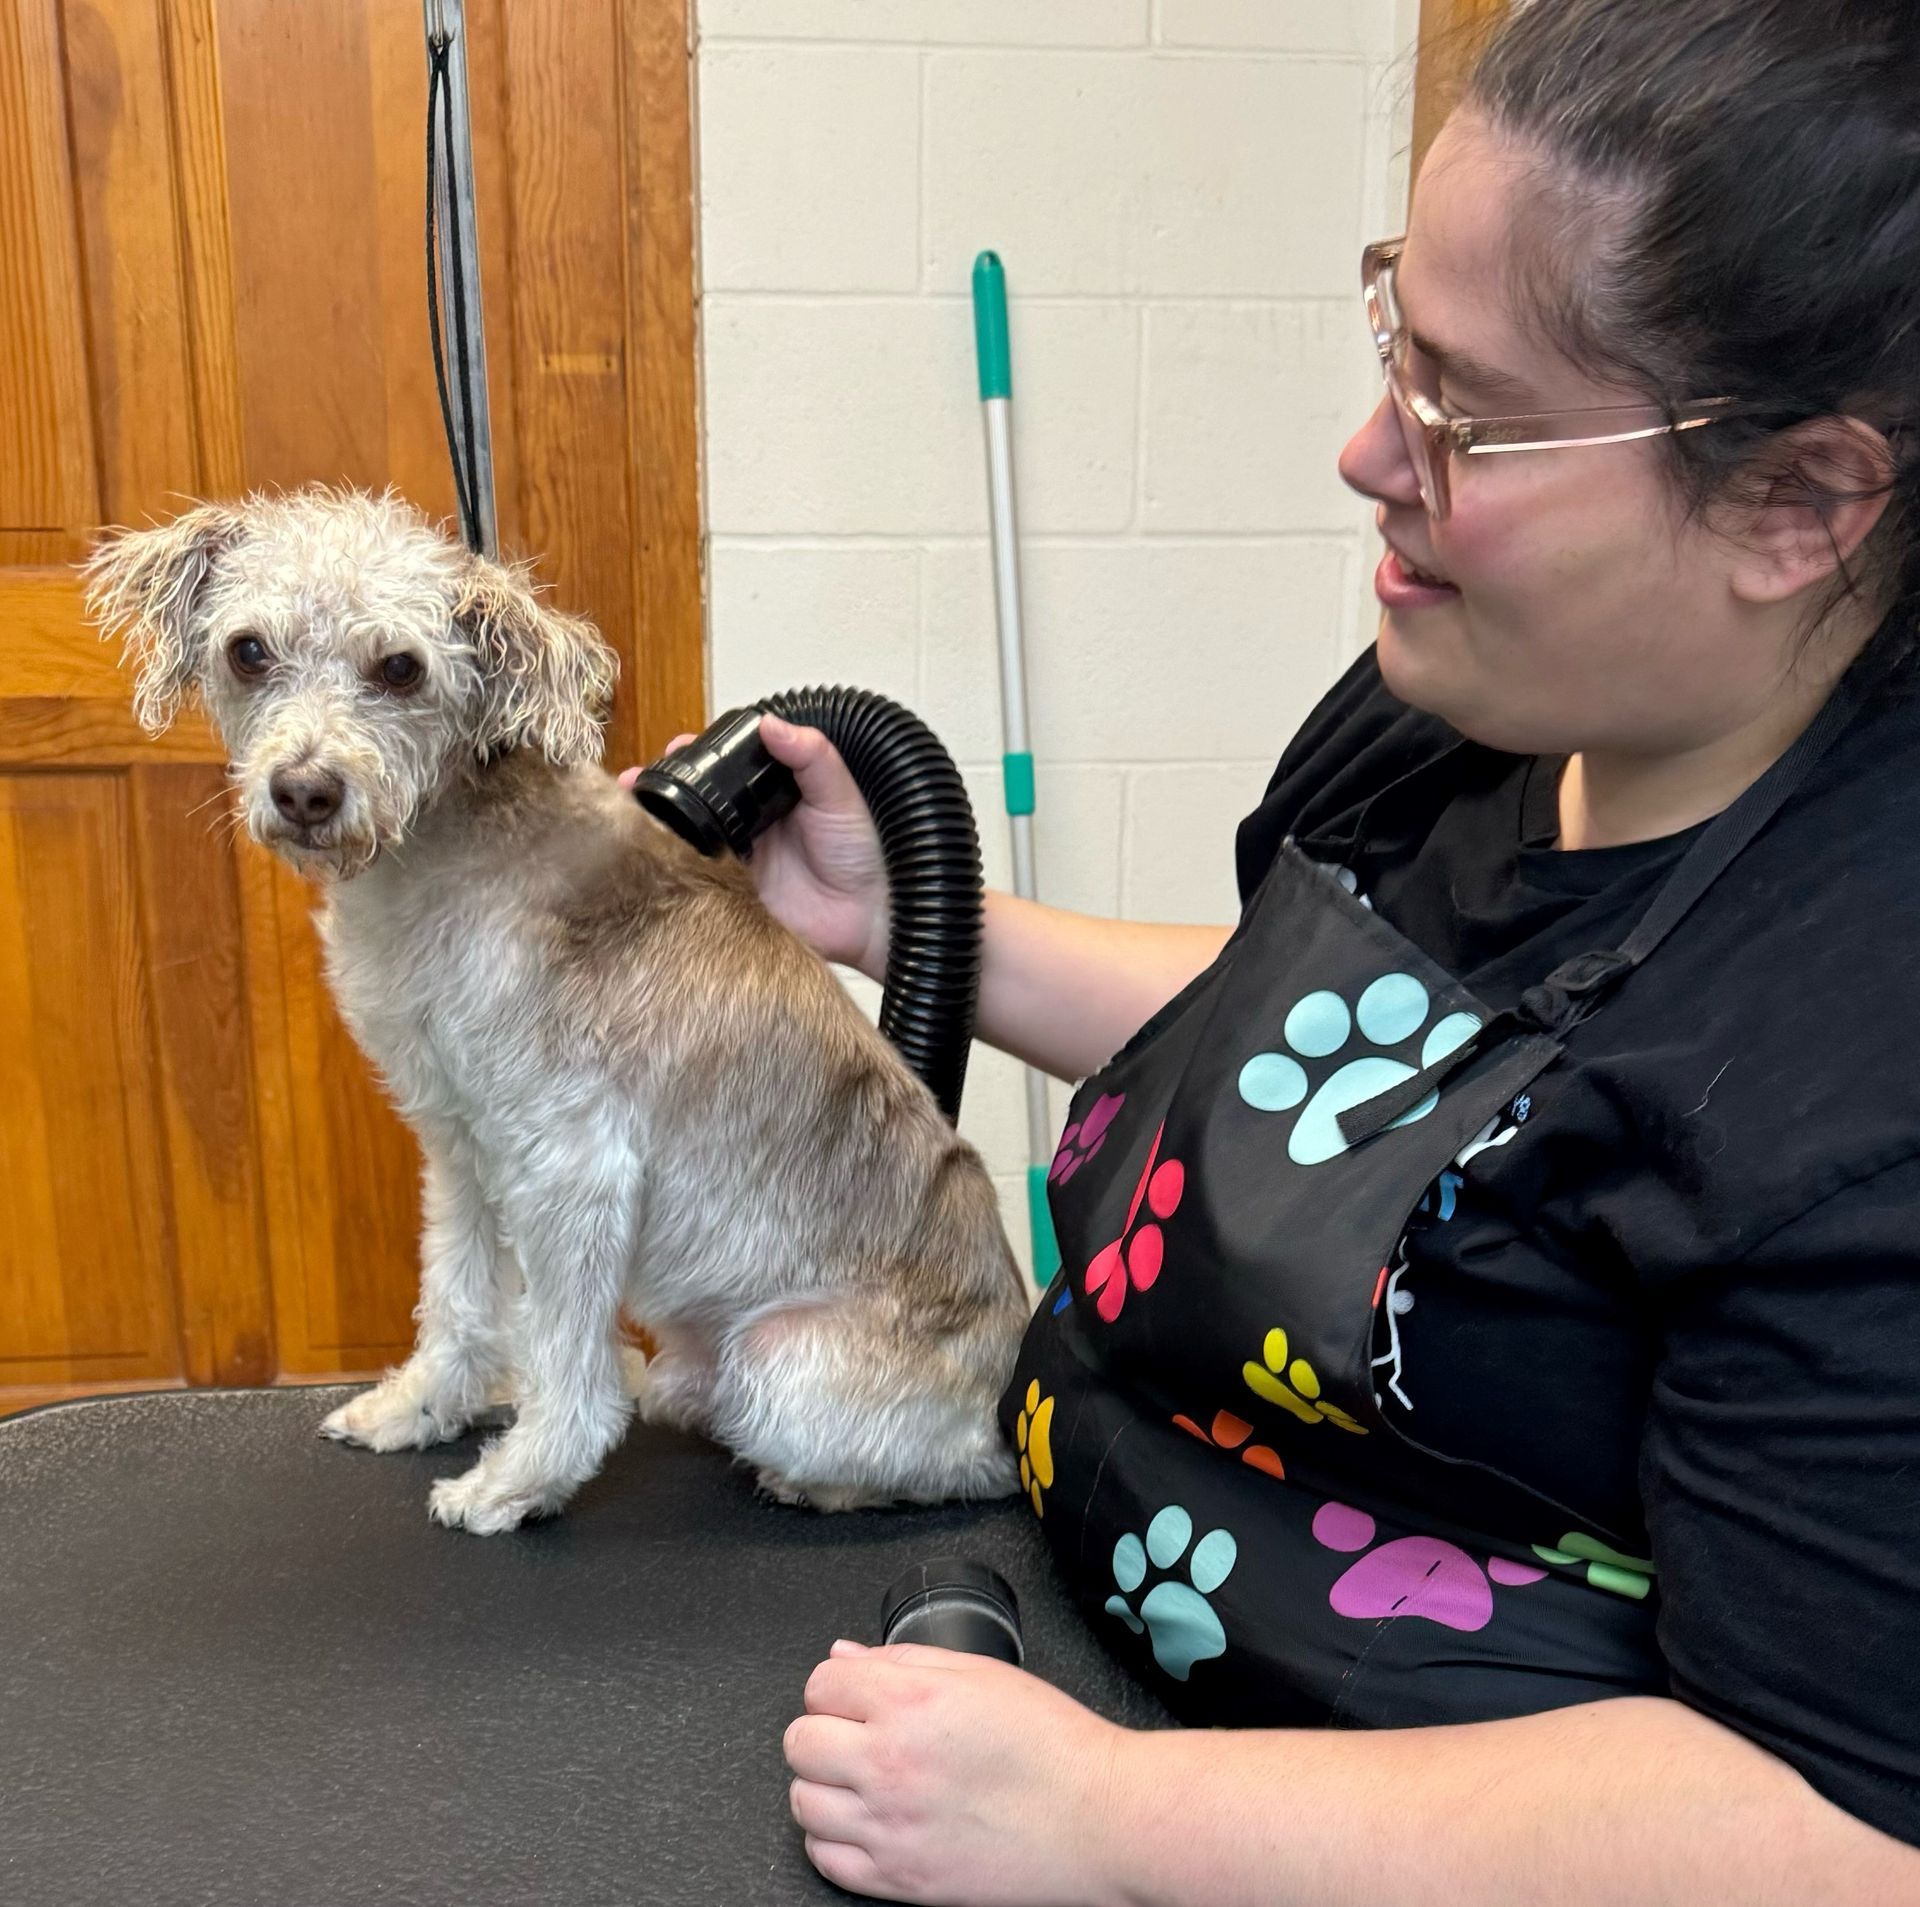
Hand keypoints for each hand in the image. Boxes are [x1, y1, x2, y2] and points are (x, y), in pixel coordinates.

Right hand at [620, 714, 889, 974]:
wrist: (868, 917)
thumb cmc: (861, 855)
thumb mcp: (838, 795)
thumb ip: (811, 757)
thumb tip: (771, 724)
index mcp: (766, 800)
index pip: (721, 773)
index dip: (695, 760)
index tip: (674, 746)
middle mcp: (744, 830)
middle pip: (693, 807)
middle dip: (660, 792)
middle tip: (636, 780)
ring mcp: (733, 867)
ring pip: (684, 843)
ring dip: (655, 828)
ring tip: (630, 814)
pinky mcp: (728, 901)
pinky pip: (693, 886)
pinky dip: (670, 872)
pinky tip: (649, 859)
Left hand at [783, 1639, 1131, 1906]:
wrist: (1095, 1818)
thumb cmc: (1050, 1744)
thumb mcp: (981, 1673)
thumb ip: (904, 1658)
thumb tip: (846, 1656)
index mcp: (910, 1699)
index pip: (820, 1683)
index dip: (838, 1686)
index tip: (855, 1696)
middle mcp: (889, 1760)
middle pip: (800, 1740)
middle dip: (824, 1731)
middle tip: (856, 1736)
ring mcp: (889, 1825)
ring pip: (803, 1800)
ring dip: (825, 1785)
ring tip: (862, 1780)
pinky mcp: (900, 1878)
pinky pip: (824, 1857)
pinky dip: (833, 1839)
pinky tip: (865, 1823)